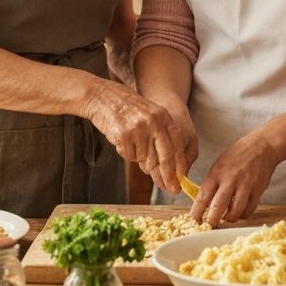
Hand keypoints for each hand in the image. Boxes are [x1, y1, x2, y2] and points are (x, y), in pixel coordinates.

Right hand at [84, 78, 187, 194]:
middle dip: (169, 176)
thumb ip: (160, 135)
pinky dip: (126, 153)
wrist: (103, 97)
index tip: (182, 179)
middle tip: (172, 189)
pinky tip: (122, 139)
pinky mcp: (124, 135)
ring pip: (145, 159)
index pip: (177, 144)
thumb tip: (168, 167)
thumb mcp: (150, 115)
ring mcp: (139, 128)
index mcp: (163, 116)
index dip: (180, 164)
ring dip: (139, 158)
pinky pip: (129, 156)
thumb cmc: (127, 109)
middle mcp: (154, 122)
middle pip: (165, 156)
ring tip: (132, 142)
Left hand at [189, 136, 277, 226]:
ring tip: (227, 217)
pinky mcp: (258, 190)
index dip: (196, 211)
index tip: (193, 221)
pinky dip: (243, 214)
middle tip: (210, 226)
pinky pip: (249, 210)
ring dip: (229, 219)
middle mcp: (230, 179)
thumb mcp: (220, 163)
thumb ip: (213, 182)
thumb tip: (205, 202)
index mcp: (217, 172)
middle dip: (211, 221)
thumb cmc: (239, 154)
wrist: (263, 145)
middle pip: (218, 207)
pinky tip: (240, 210)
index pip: (203, 195)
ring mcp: (245, 185)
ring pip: (235, 212)